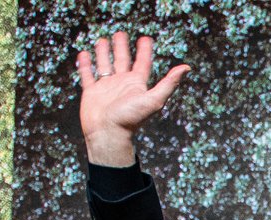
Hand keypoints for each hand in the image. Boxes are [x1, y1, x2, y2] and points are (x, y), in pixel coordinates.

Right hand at [76, 32, 188, 166]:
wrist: (108, 134)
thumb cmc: (130, 119)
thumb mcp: (153, 99)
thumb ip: (169, 83)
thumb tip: (187, 67)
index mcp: (137, 84)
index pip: (142, 63)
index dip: (145, 50)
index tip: (145, 38)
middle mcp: (122, 84)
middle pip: (122, 60)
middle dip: (122, 46)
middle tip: (121, 33)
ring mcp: (106, 88)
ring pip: (104, 64)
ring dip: (104, 52)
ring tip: (102, 40)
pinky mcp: (92, 92)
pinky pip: (88, 75)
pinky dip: (85, 64)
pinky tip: (84, 54)